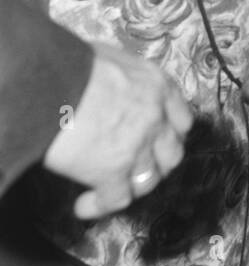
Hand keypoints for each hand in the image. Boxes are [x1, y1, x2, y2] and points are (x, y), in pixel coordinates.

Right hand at [42, 41, 192, 220]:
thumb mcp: (110, 59)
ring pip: (149, 180)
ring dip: (132, 187)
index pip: (180, 118)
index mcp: (156, 85)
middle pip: (172, 153)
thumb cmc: (70, 63)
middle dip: (158, 163)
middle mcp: (155, 117)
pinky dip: (101, 206)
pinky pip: (117, 199)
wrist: (50, 81)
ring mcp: (137, 146)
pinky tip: (84, 205)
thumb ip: (122, 79)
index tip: (160, 140)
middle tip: (139, 167)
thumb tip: (109, 85)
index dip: (171, 133)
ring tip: (109, 190)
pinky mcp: (113, 172)